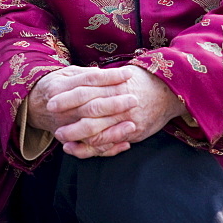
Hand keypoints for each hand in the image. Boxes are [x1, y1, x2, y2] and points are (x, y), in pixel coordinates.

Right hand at [26, 66, 138, 156]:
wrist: (34, 106)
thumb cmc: (56, 86)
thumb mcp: (65, 74)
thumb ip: (84, 75)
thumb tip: (105, 74)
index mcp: (59, 86)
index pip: (89, 80)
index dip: (110, 77)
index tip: (128, 74)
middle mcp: (61, 107)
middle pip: (91, 106)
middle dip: (114, 104)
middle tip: (134, 100)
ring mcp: (64, 125)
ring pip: (91, 130)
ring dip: (113, 129)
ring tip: (132, 124)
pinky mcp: (68, 140)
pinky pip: (89, 149)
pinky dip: (107, 148)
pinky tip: (125, 143)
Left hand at [49, 65, 186, 158]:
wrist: (170, 90)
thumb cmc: (142, 79)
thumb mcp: (122, 73)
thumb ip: (103, 78)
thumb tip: (83, 75)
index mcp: (113, 84)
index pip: (85, 90)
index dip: (67, 97)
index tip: (51, 99)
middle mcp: (119, 102)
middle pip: (89, 111)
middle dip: (69, 118)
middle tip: (52, 123)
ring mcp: (127, 119)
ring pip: (97, 132)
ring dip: (77, 137)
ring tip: (61, 140)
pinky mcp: (133, 132)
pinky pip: (110, 144)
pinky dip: (92, 149)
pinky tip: (77, 149)